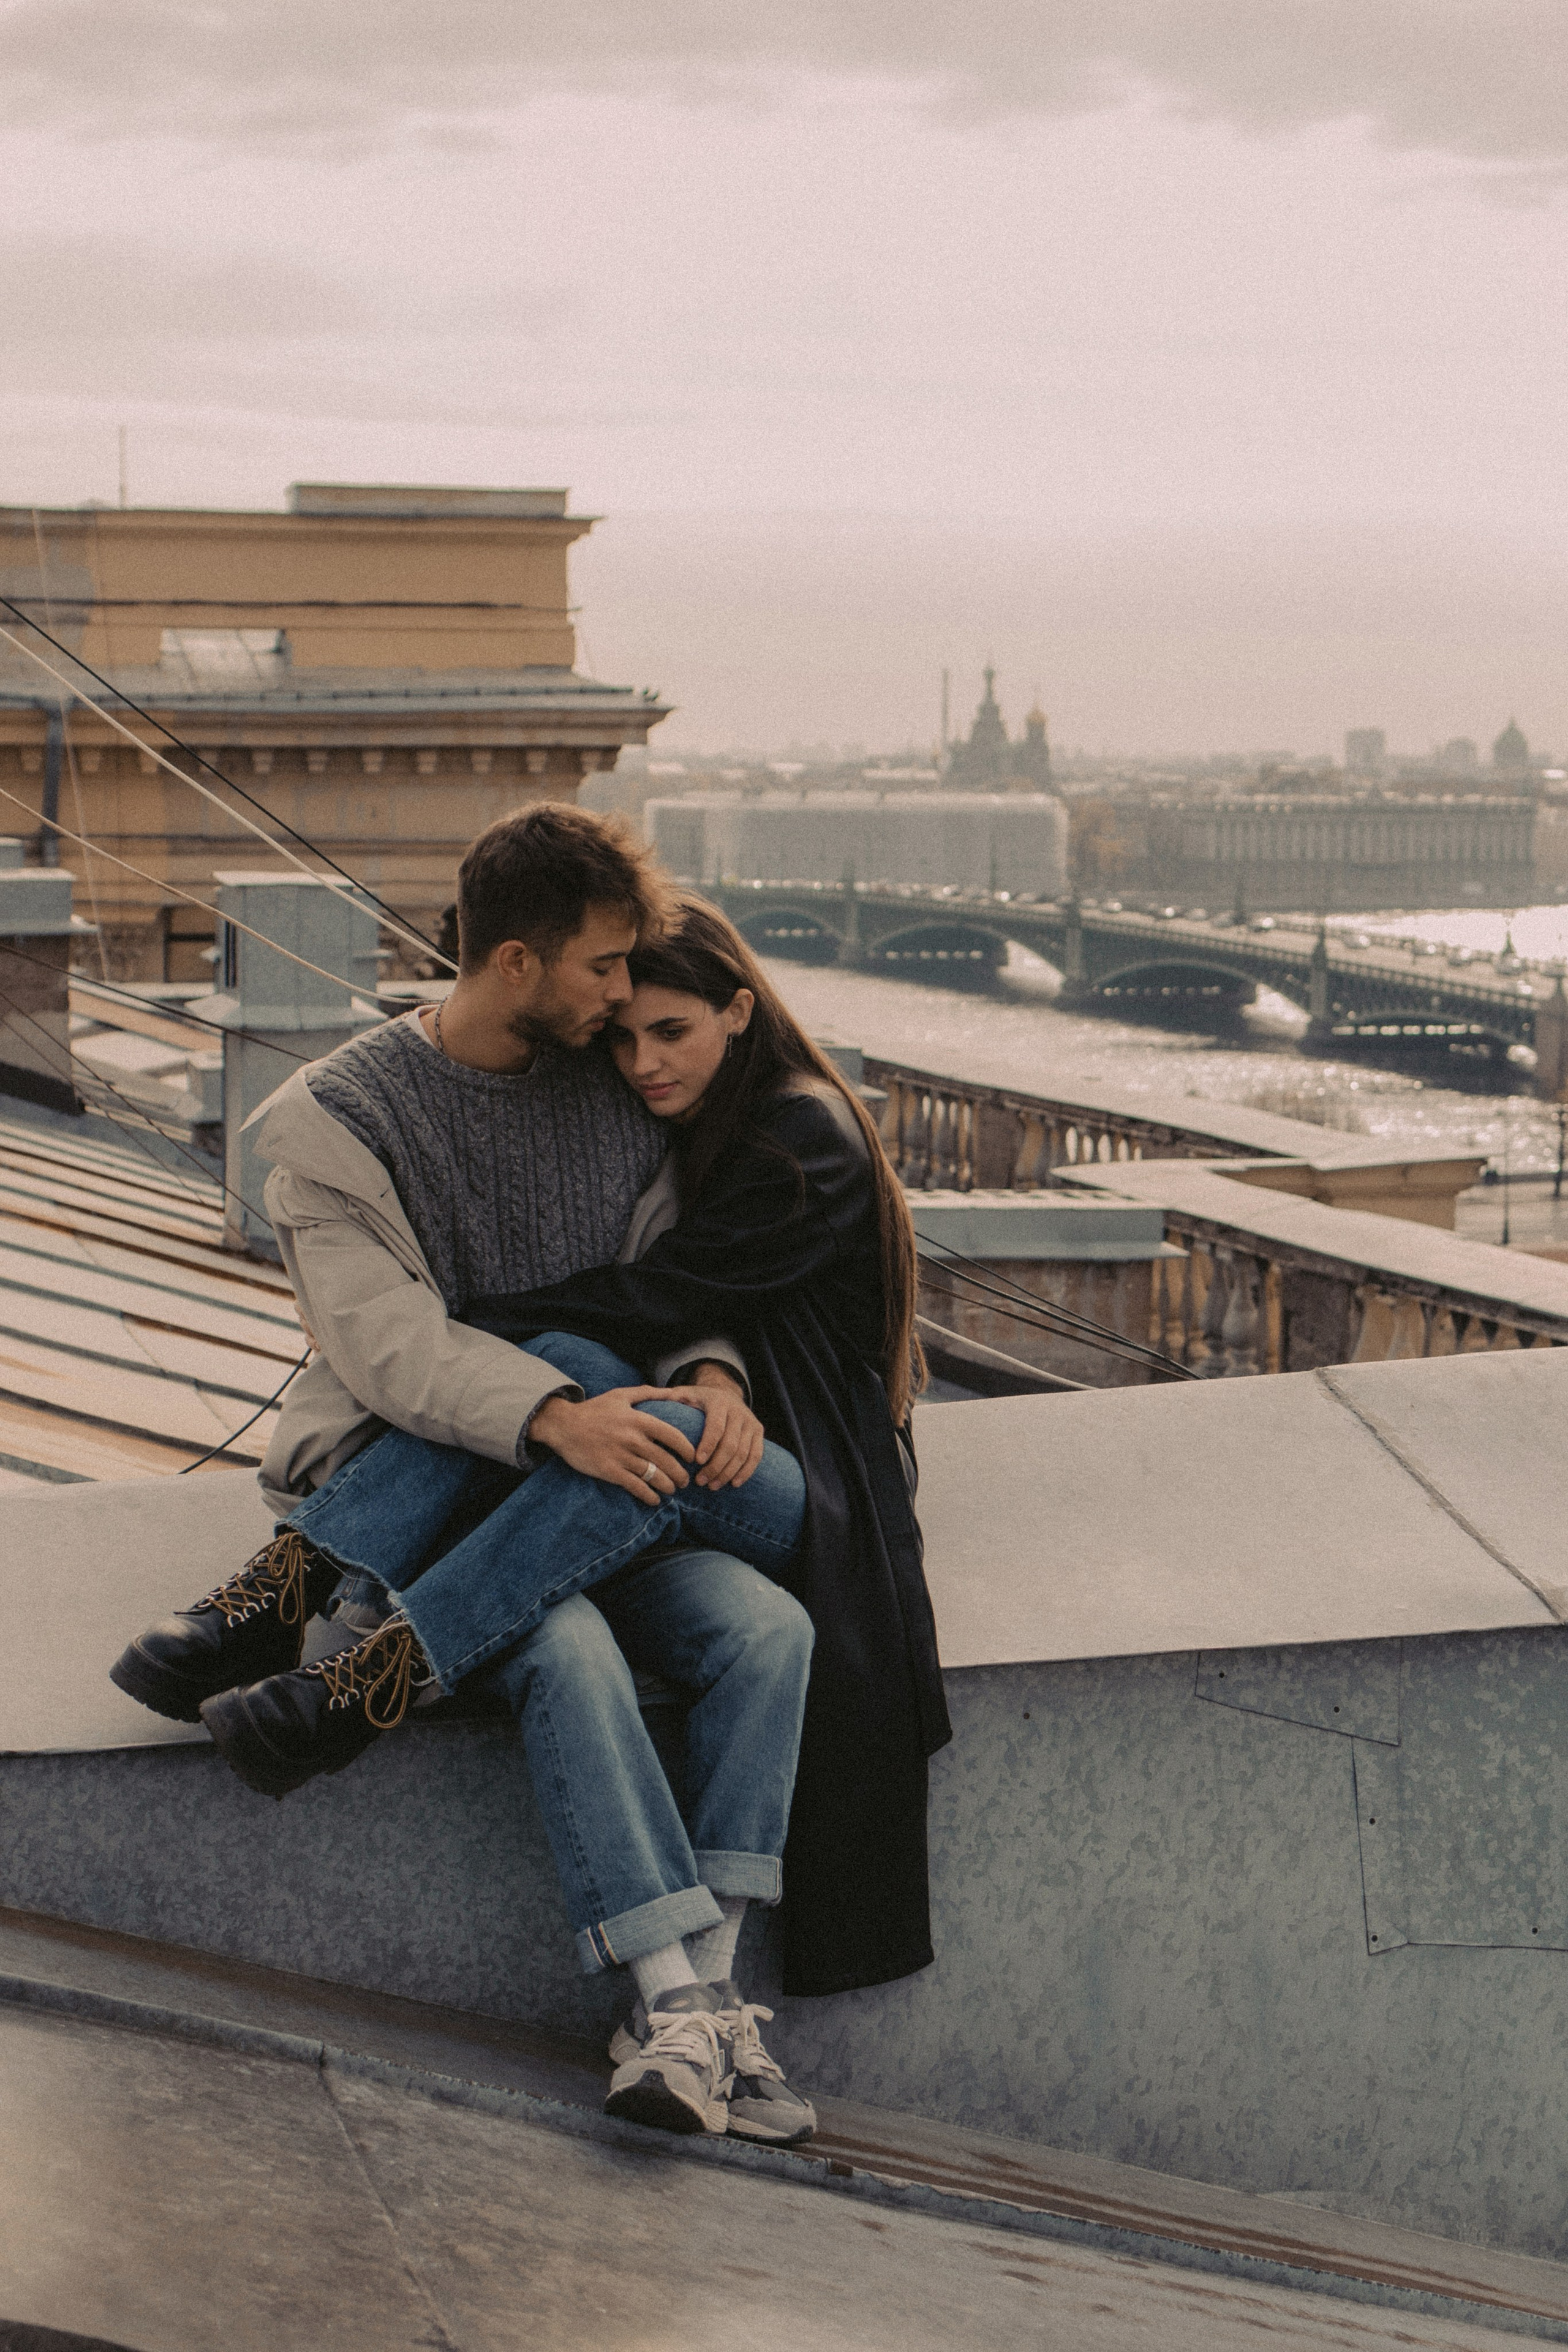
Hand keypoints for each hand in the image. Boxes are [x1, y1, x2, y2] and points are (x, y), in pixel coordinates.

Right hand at [529, 1386, 696, 1503]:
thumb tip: (671, 1393)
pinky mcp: (609, 1471)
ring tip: (673, 1489)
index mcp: (638, 1419)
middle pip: (666, 1460)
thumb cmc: (594, 1410)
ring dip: (667, 1486)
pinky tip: (654, 1500)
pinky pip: (635, 1487)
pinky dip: (648, 1496)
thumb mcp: (620, 1395)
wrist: (563, 1425)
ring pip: (654, 1476)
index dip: (687, 1449)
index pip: (673, 1436)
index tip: (692, 1457)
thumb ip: (647, 1393)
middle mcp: (632, 1438)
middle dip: (680, 1474)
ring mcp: (621, 1456)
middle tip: (685, 1480)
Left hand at [670, 1363, 765, 1490]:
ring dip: (729, 1472)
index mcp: (718, 1402)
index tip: (696, 1461)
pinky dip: (746, 1471)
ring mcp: (751, 1422)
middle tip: (701, 1482)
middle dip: (716, 1466)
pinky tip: (734, 1483)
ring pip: (743, 1452)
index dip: (708, 1445)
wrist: (726, 1393)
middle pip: (731, 1444)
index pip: (716, 1426)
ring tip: (713, 1486)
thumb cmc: (698, 1400)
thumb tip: (648, 1400)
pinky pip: (756, 1455)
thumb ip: (669, 1398)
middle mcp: (738, 1411)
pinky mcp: (759, 1432)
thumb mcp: (685, 1394)